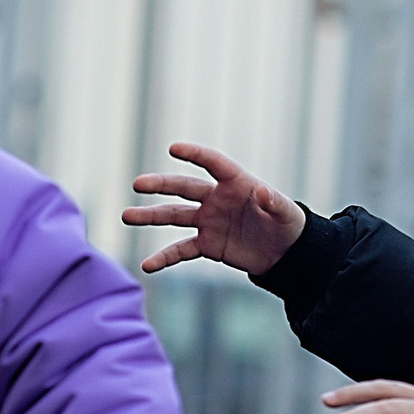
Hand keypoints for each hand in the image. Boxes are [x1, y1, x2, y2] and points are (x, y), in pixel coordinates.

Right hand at [124, 143, 305, 276]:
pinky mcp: (207, 244)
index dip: (195, 155)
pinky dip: (165, 258)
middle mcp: (216, 199)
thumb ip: (274, 202)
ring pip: (174, 216)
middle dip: (161, 185)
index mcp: (235, 183)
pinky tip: (147, 265)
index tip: (174, 149)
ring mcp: (208, 221)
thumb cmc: (286, 224)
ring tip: (127, 216)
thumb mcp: (285, 213)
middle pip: (183, 188)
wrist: (283, 253)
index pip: (212, 163)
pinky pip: (181, 250)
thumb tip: (263, 192)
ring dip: (151, 217)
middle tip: (138, 184)